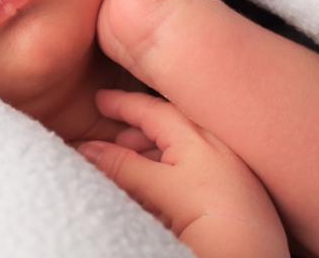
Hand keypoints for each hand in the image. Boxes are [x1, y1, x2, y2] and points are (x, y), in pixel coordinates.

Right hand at [78, 90, 288, 257]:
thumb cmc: (215, 218)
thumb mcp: (160, 187)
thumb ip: (123, 165)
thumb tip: (87, 148)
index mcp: (198, 136)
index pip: (152, 109)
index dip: (123, 103)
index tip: (99, 99)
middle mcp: (215, 145)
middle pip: (165, 126)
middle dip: (134, 131)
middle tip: (108, 142)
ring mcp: (226, 169)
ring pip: (177, 150)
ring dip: (149, 155)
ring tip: (128, 170)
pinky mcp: (231, 192)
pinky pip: (191, 169)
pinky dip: (167, 171)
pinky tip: (156, 191)